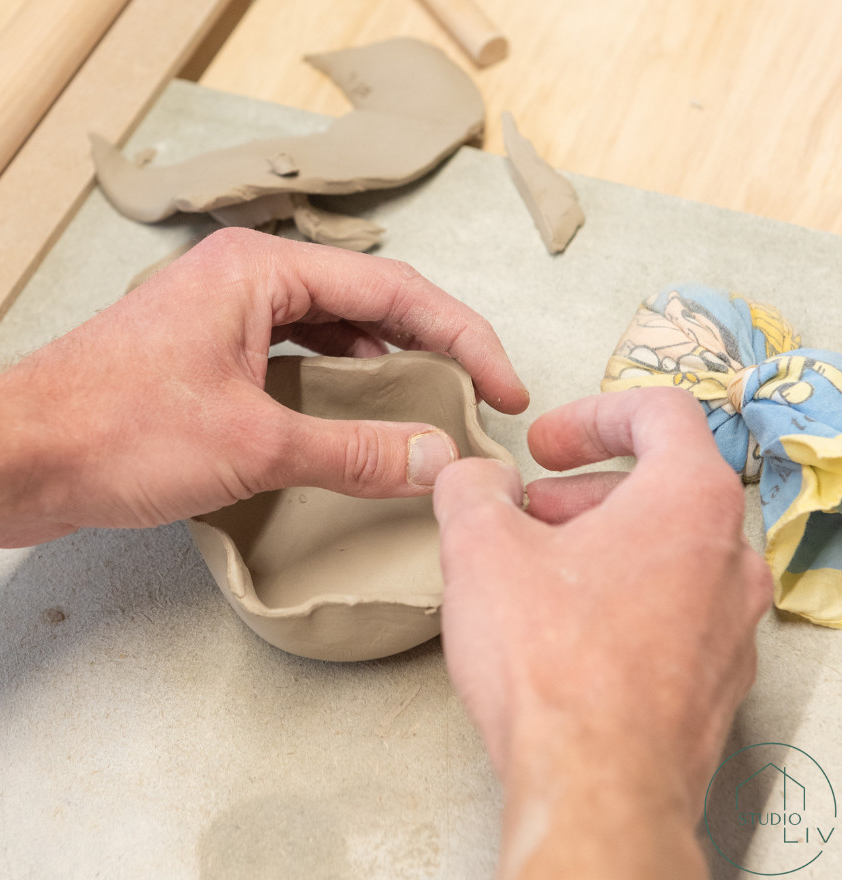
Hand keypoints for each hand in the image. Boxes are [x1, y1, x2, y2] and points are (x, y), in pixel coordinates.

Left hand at [0, 228, 527, 544]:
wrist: (14, 456)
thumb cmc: (112, 431)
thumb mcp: (252, 444)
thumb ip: (353, 450)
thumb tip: (435, 460)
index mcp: (260, 269)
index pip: (394, 290)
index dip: (462, 338)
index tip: (503, 388)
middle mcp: (243, 277)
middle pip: (367, 301)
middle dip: (431, 346)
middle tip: (477, 396)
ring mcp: (219, 315)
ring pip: (329, 327)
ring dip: (384, 361)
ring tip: (430, 404)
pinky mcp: (202, 355)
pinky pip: (291, 353)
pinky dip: (335, 378)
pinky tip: (355, 408)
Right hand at [433, 387, 772, 877]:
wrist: (595, 791)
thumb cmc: (554, 666)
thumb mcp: (480, 544)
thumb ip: (471, 486)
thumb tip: (475, 477)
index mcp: (689, 501)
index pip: (661, 411)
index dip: (591, 413)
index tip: (546, 442)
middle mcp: (729, 559)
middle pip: (664, 484)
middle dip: (585, 488)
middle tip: (531, 508)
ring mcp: (731, 625)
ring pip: (670, 550)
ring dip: (602, 541)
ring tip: (536, 568)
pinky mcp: (715, 681)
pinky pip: (673, 610)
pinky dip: (622, 596)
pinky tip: (563, 628)